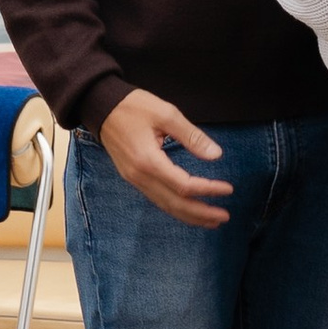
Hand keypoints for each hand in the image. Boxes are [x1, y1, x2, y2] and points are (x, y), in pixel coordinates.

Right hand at [97, 85, 231, 228]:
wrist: (100, 107)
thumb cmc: (132, 107)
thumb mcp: (166, 113)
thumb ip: (192, 136)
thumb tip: (216, 154)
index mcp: (148, 161)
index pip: (184, 185)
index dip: (207, 190)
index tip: (228, 189)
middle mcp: (140, 177)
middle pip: (174, 204)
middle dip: (201, 214)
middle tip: (224, 217)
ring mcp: (134, 180)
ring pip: (165, 206)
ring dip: (189, 216)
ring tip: (211, 221)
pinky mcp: (133, 178)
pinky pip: (157, 199)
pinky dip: (175, 208)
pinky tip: (188, 211)